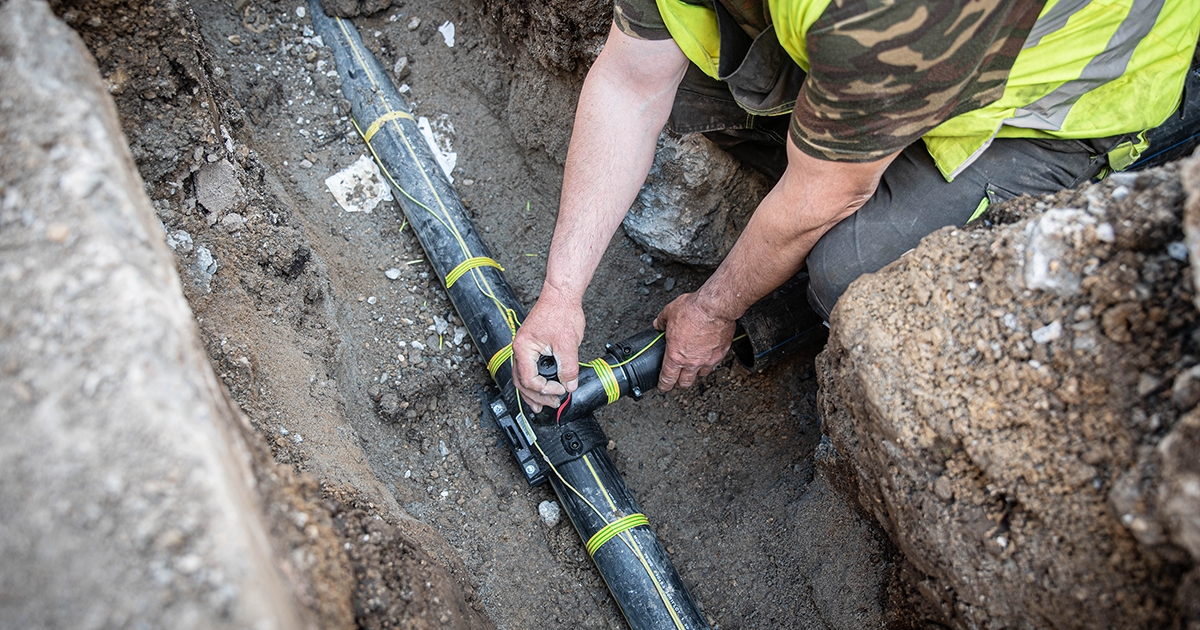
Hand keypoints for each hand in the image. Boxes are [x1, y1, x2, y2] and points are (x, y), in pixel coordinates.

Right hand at [512, 289, 584, 411]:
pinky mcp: (531, 346)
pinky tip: (541, 388)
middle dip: (536, 396)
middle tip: (551, 404)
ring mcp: (524, 348)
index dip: (545, 389)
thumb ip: (568, 367)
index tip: (561, 390)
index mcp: (523, 348)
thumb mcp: (567, 343)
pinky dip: (534, 381)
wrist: (562, 295)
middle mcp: (520, 349)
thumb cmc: (560, 312)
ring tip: (540, 405)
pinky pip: (528, 369)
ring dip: (532, 393)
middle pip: (521, 381)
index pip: (529, 379)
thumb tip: (570, 385)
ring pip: (522, 377)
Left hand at [653, 292, 734, 391]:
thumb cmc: (693, 310)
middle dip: (679, 383)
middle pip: (685, 382)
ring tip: (693, 368)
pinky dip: (709, 362)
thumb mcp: (669, 313)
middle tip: (677, 380)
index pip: (668, 378)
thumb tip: (658, 324)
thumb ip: (661, 322)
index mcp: (675, 355)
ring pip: (701, 374)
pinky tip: (707, 356)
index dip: (664, 385)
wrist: (715, 308)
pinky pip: (714, 364)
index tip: (663, 386)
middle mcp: (692, 362)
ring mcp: (707, 359)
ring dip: (696, 373)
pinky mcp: (720, 354)